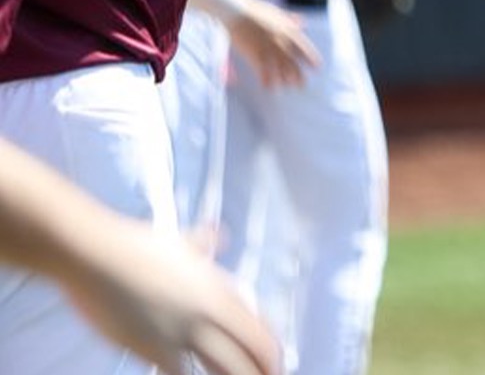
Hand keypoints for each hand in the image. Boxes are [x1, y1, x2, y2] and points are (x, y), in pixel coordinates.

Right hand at [59, 220, 281, 374]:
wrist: (96, 255)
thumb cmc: (134, 245)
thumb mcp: (180, 242)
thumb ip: (202, 244)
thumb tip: (216, 235)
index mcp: (217, 289)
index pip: (259, 328)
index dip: (271, 352)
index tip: (275, 365)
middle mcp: (207, 311)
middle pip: (249, 353)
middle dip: (262, 372)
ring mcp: (182, 331)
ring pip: (223, 367)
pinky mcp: (152, 348)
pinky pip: (177, 373)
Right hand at [223, 0, 319, 90]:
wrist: (236, 10)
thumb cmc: (255, 10)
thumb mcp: (277, 12)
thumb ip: (291, 19)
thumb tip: (303, 22)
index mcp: (288, 30)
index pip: (304, 48)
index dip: (310, 59)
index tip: (316, 68)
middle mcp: (282, 40)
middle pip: (293, 61)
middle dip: (298, 75)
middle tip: (301, 85)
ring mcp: (269, 47)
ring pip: (280, 68)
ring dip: (284, 80)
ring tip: (286, 88)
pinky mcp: (255, 52)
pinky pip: (263, 70)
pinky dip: (267, 79)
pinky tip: (268, 87)